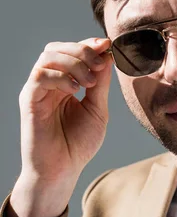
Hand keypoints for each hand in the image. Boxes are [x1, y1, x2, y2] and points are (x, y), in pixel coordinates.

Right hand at [18, 37, 112, 184]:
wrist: (62, 170)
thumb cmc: (78, 144)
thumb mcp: (97, 109)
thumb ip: (100, 83)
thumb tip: (107, 56)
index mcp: (65, 83)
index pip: (73, 53)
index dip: (89, 46)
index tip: (108, 47)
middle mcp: (49, 83)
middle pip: (58, 48)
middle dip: (82, 50)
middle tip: (100, 65)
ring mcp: (38, 90)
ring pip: (48, 57)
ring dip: (73, 62)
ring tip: (89, 82)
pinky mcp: (29, 100)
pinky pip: (40, 75)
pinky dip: (60, 77)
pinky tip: (75, 90)